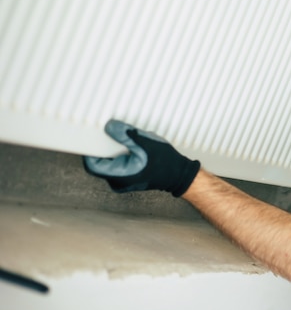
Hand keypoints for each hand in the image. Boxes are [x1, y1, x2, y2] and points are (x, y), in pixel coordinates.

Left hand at [83, 120, 200, 196]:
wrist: (180, 175)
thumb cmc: (166, 163)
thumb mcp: (146, 144)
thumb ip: (126, 135)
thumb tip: (109, 127)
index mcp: (120, 175)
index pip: (93, 165)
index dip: (91, 150)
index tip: (95, 136)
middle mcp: (118, 182)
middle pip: (101, 162)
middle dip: (107, 146)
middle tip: (115, 135)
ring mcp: (123, 181)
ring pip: (110, 162)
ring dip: (116, 150)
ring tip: (130, 142)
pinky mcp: (128, 178)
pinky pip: (118, 165)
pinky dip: (122, 154)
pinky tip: (134, 148)